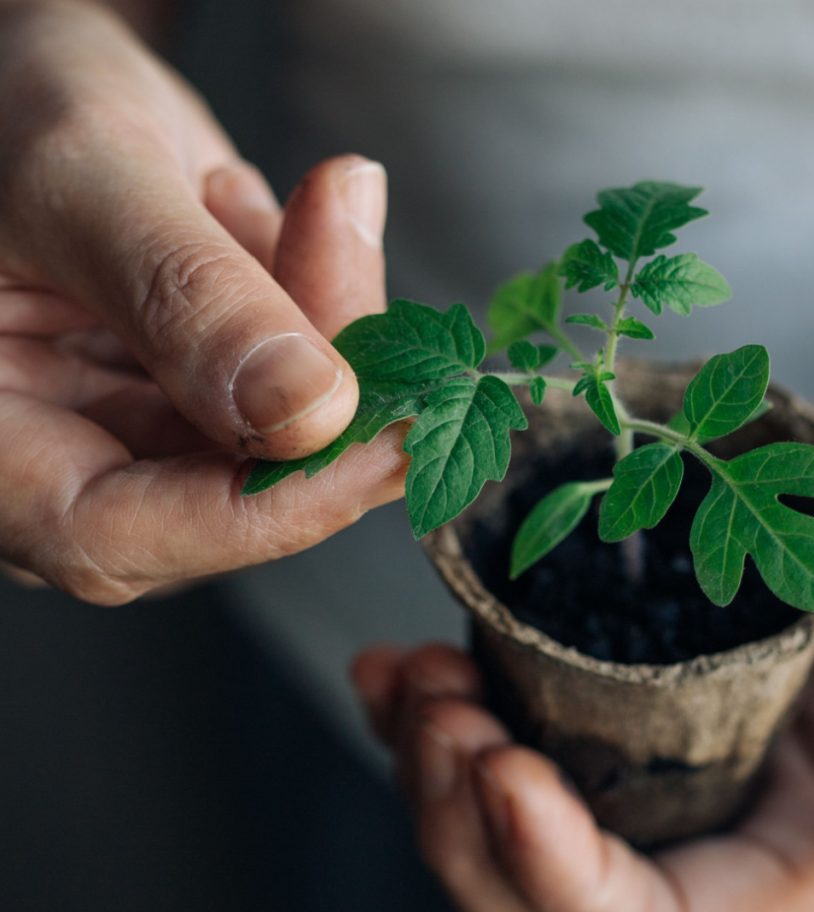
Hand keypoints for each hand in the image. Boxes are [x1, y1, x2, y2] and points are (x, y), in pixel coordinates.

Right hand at [0, 2, 403, 601]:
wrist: (23, 81)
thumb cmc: (1, 104)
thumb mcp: (81, 174)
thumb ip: (187, 294)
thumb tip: (309, 412)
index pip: (115, 538)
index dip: (264, 510)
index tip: (385, 446)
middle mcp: (56, 460)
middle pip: (222, 495)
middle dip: (327, 392)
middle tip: (372, 280)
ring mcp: (132, 431)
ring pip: (280, 438)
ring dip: (333, 327)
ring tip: (323, 210)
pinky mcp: (196, 393)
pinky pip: (297, 383)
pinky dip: (327, 304)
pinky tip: (306, 221)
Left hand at [351, 352, 813, 911]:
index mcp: (782, 860)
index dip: (562, 879)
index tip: (502, 772)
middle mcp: (696, 826)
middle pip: (542, 905)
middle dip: (467, 832)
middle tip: (438, 718)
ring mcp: (637, 755)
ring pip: (495, 823)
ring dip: (428, 767)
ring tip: (409, 679)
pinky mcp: (598, 681)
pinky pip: (493, 723)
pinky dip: (428, 705)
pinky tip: (398, 654)